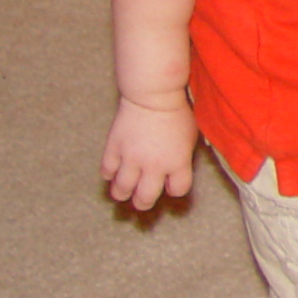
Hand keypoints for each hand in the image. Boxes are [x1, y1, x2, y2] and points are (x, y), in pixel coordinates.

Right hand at [102, 96, 199, 210]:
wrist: (152, 95)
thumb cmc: (176, 112)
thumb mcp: (190, 135)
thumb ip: (183, 155)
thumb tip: (176, 168)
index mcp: (177, 163)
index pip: (178, 190)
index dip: (174, 189)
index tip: (171, 184)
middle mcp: (154, 166)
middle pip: (145, 198)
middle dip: (143, 202)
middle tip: (142, 200)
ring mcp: (131, 158)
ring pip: (122, 189)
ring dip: (123, 193)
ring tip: (124, 191)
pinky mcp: (114, 149)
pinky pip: (107, 171)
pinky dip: (110, 175)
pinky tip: (114, 172)